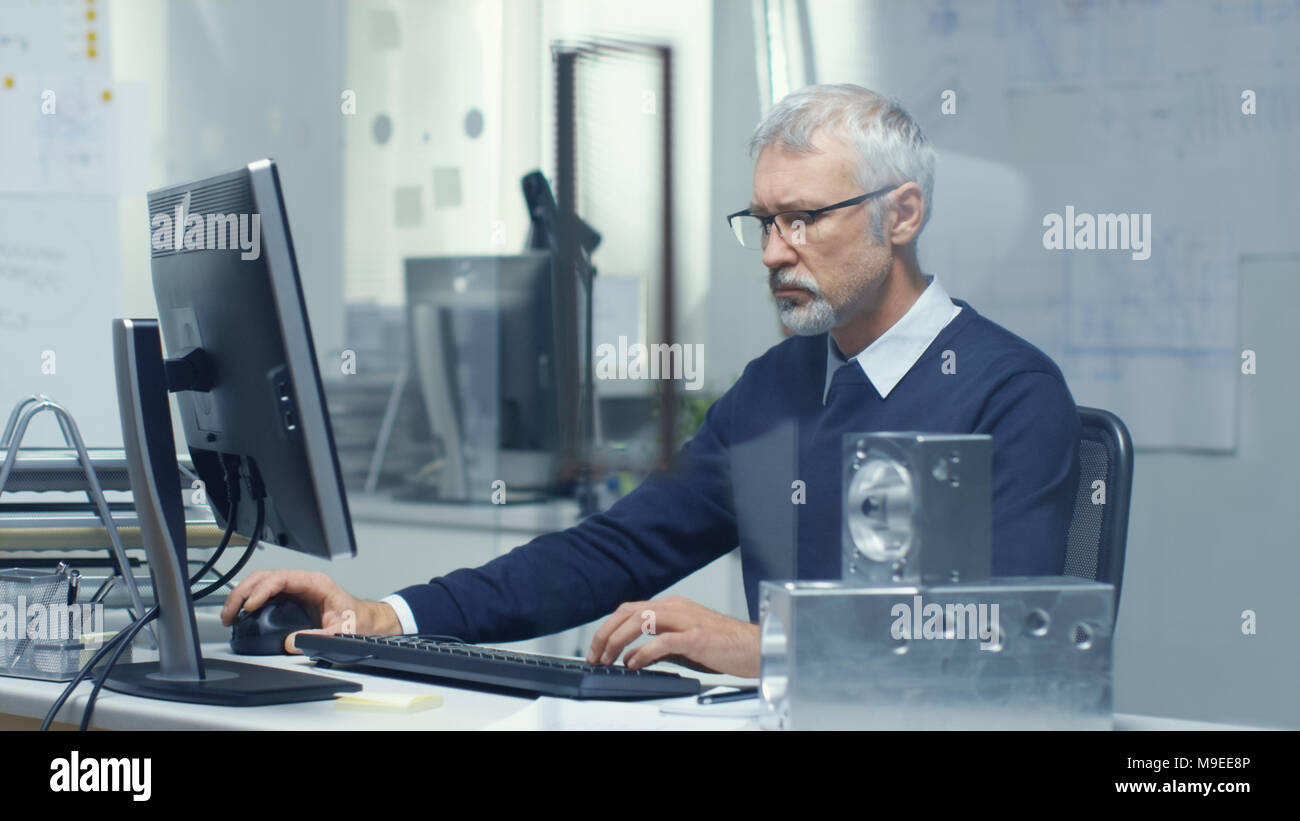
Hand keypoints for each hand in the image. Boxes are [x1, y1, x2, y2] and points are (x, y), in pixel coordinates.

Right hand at [220, 569, 401, 653]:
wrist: (365, 621)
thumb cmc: (357, 620)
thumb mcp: (342, 631)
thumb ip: (319, 636)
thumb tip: (291, 642)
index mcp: (316, 583)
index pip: (282, 578)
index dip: (263, 590)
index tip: (250, 606)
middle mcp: (303, 582)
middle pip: (265, 577)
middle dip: (244, 592)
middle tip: (230, 612)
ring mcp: (295, 589)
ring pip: (261, 583)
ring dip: (242, 596)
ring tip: (229, 614)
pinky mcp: (290, 599)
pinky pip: (264, 594)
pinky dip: (249, 602)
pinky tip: (240, 614)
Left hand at [586, 595, 759, 677]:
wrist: (755, 647)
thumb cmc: (723, 645)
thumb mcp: (683, 643)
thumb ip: (657, 644)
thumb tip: (631, 655)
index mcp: (671, 606)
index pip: (629, 609)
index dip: (607, 627)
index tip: (596, 648)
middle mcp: (676, 608)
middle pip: (628, 612)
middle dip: (605, 633)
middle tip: (595, 656)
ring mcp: (686, 620)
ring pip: (640, 620)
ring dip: (618, 641)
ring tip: (608, 660)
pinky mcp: (696, 637)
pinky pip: (662, 640)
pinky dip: (643, 652)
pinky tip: (634, 664)